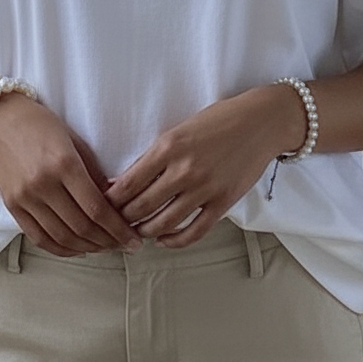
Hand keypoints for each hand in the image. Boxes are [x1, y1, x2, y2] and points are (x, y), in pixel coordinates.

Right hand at [0, 93, 141, 256]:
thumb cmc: (40, 123)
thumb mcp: (74, 141)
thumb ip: (94, 173)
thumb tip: (115, 202)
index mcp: (63, 164)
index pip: (97, 208)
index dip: (118, 229)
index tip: (134, 239)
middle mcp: (43, 184)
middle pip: (81, 227)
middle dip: (108, 242)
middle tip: (123, 245)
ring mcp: (25, 198)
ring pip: (62, 237)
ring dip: (88, 248)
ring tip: (105, 248)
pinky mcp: (12, 207)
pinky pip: (39, 238)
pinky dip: (61, 249)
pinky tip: (78, 248)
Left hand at [105, 86, 298, 248]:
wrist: (260, 122)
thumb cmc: (218, 120)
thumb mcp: (179, 130)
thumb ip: (153, 156)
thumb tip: (123, 182)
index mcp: (168, 146)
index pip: (128, 183)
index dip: (110, 200)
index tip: (102, 206)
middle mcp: (184, 169)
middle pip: (141, 207)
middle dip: (123, 219)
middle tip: (115, 224)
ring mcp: (204, 188)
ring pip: (164, 223)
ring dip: (145, 232)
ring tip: (137, 232)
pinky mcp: (223, 203)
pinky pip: (193, 232)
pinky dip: (174, 241)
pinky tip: (164, 240)